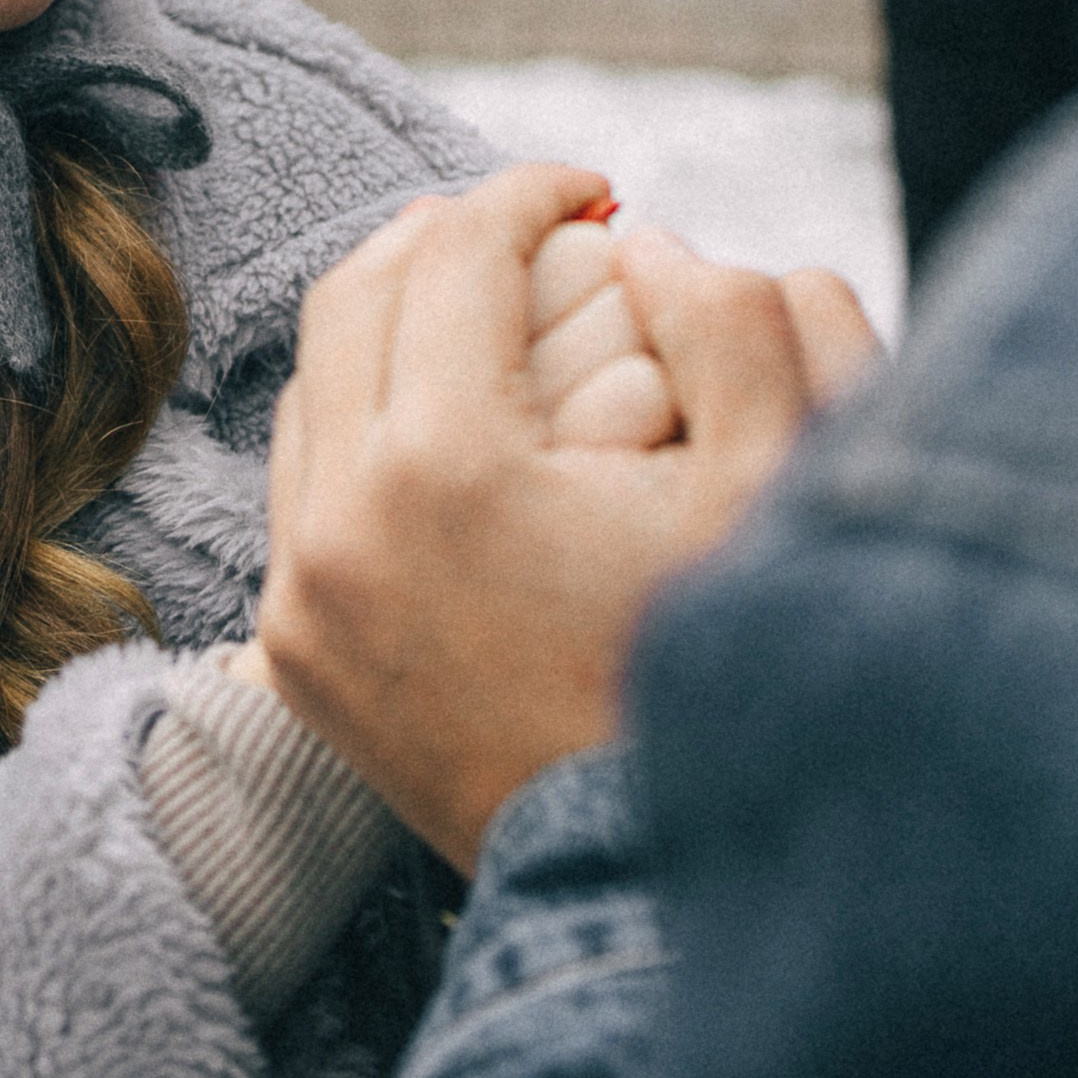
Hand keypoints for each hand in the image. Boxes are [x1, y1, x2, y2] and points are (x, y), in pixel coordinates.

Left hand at [253, 165, 878, 870]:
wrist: (652, 886)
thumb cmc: (738, 681)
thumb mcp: (782, 487)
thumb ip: (739, 324)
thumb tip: (647, 242)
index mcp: (445, 469)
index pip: (454, 253)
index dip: (532, 194)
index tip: (598, 191)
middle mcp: (340, 526)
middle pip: (352, 298)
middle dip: (445, 239)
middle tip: (534, 231)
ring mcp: (301, 601)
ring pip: (309, 390)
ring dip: (392, 329)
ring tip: (493, 318)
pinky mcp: (295, 660)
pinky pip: (300, 491)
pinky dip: (362, 427)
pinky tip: (452, 428)